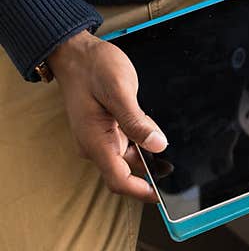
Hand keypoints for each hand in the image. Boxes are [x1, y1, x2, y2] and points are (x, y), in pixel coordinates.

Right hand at [48, 30, 167, 201]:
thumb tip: (157, 145)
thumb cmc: (93, 68)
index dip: (141, 191)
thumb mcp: (119, 91)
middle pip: (129, 170)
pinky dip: (144, 138)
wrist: (77, 53)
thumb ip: (136, 120)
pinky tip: (151, 124)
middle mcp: (97, 144)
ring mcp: (102, 139)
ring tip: (156, 126)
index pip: (118, 179)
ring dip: (149, 150)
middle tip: (169, 149)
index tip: (162, 197)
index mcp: (95, 140)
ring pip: (133, 157)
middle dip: (151, 166)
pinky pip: (131, 143)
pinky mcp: (109, 131)